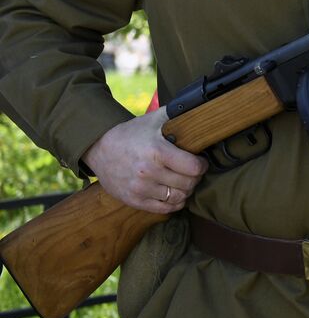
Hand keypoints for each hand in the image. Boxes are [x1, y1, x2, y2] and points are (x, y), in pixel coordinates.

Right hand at [81, 107, 207, 213]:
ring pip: (179, 198)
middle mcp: (148, 172)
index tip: (200, 161)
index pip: (194, 167)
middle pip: (189, 184)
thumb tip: (201, 108)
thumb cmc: (130, 134)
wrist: (98, 149)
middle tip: (192, 171)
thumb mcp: (153, 120)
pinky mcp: (133, 200)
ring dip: (185, 190)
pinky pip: (165, 209)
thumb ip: (176, 115)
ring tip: (182, 181)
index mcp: (156, 152)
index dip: (202, 164)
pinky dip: (175, 203)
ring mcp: (140, 189)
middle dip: (195, 177)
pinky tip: (174, 192)